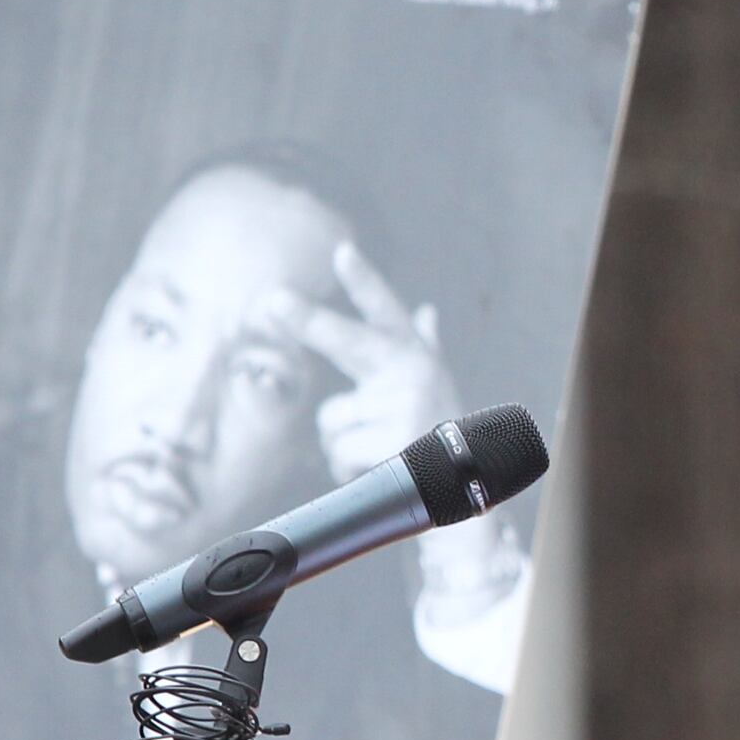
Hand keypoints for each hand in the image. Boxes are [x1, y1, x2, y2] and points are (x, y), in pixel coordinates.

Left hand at [268, 241, 456, 480]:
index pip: (386, 312)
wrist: (467, 489)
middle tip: (272, 300)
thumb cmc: (438, 432)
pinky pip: (340, 451)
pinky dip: (347, 469)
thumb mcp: (436, 386)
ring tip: (376, 453)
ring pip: (332, 419)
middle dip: (309, 321)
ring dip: (341, 444)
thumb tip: (427, 310)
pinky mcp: (398, 440)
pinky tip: (378, 470)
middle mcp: (414, 372)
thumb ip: (426, 345)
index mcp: (414, 356)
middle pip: (349, 342)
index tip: (342, 251)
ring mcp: (407, 405)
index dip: (364, 281)